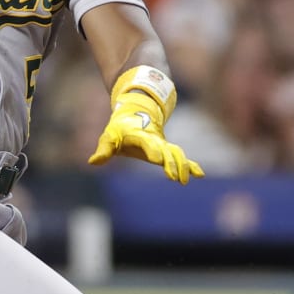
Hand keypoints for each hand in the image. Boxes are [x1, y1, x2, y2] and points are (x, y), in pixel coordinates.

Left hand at [88, 99, 203, 183]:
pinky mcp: (168, 150)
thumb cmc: (119, 128)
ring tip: (184, 180)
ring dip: (183, 166)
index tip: (158, 159)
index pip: (148, 143)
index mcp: (140, 135)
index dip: (153, 150)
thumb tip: (93, 162)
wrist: (136, 113)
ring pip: (177, 154)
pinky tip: (200, 175)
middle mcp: (155, 140)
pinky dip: (190, 165)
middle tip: (173, 177)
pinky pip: (181, 157)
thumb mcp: (109, 137)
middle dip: (171, 162)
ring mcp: (163, 144)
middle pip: (167, 150)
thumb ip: (103, 150)